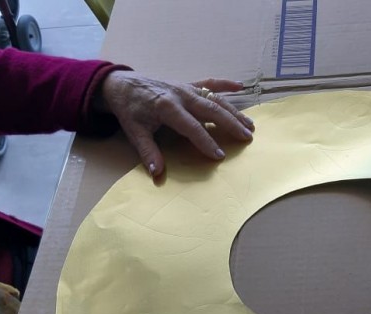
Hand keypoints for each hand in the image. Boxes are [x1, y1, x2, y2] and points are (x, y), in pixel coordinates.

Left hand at [94, 71, 254, 176]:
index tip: (220, 156)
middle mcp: (181, 95)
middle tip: (247, 138)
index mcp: (167, 107)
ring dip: (233, 111)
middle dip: (230, 124)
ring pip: (214, 99)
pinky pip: (209, 83)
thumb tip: (157, 173)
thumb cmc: (129, 109)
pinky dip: (225, 85)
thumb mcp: (134, 132)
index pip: (192, 127)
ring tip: (249, 124)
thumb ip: (148, 152)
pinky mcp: (187, 84)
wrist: (121, 84)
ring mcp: (186, 88)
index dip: (206, 142)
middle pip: (211, 110)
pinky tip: (241, 87)